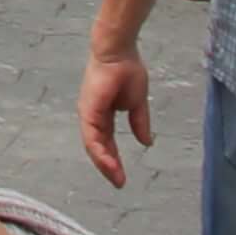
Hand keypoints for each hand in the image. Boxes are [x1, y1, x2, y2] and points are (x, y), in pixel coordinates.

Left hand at [77, 51, 156, 187]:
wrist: (119, 52)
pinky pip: (92, 137)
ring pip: (93, 146)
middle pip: (98, 148)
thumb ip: (139, 123)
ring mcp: (88, 114)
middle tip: (119, 183)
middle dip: (109, 167)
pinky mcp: (88, 111)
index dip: (114, 159)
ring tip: (117, 178)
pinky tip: (110, 164)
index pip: (106, 143)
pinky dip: (100, 152)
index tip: (123, 176)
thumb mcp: (137, 103)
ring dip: (104, 164)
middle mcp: (92, 117)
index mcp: (102, 115)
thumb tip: (147, 142)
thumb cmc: (127, 70)